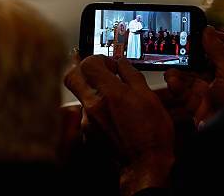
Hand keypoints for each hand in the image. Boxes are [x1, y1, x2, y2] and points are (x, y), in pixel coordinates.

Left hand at [64, 55, 174, 195]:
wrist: (145, 163)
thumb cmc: (152, 132)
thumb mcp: (149, 97)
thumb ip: (132, 75)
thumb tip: (122, 63)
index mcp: (110, 93)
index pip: (89, 63)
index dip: (100, 59)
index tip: (111, 64)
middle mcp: (93, 106)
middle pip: (71, 76)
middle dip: (82, 69)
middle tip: (99, 71)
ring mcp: (88, 121)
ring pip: (80, 95)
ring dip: (93, 90)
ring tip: (113, 97)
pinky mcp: (88, 132)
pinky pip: (87, 112)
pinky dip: (98, 108)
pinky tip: (114, 114)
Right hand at [164, 26, 223, 126]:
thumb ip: (217, 51)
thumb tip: (208, 31)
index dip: (213, 37)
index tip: (197, 30)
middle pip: (205, 60)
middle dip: (190, 54)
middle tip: (177, 46)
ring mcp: (211, 93)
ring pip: (192, 77)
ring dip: (180, 71)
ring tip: (170, 65)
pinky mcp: (199, 106)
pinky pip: (185, 93)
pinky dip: (177, 86)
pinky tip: (171, 79)